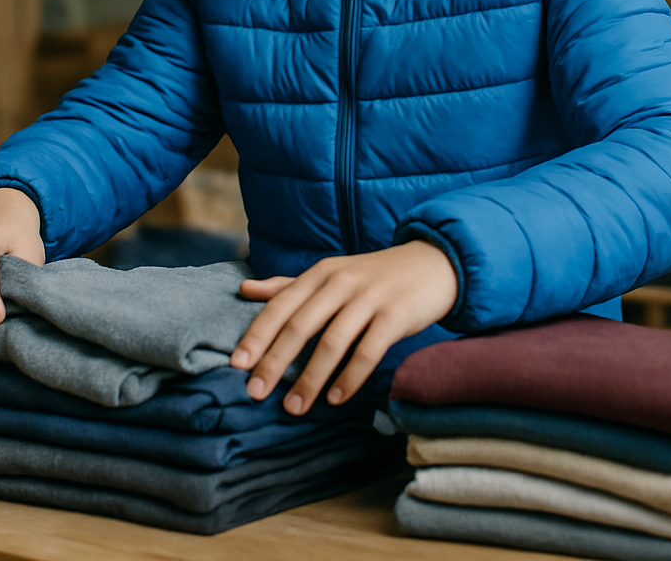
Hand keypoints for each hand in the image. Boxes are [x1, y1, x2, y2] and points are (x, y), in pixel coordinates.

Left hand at [229, 240, 457, 414]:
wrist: (434, 263)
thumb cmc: (374, 276)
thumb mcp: (331, 273)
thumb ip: (289, 285)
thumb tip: (244, 290)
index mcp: (320, 273)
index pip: (280, 306)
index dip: (257, 335)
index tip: (236, 365)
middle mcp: (341, 282)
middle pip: (300, 325)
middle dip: (275, 361)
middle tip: (255, 393)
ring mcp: (370, 298)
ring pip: (332, 342)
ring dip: (311, 378)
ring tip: (294, 407)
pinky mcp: (396, 315)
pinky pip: (369, 351)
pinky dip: (350, 377)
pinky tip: (336, 399)